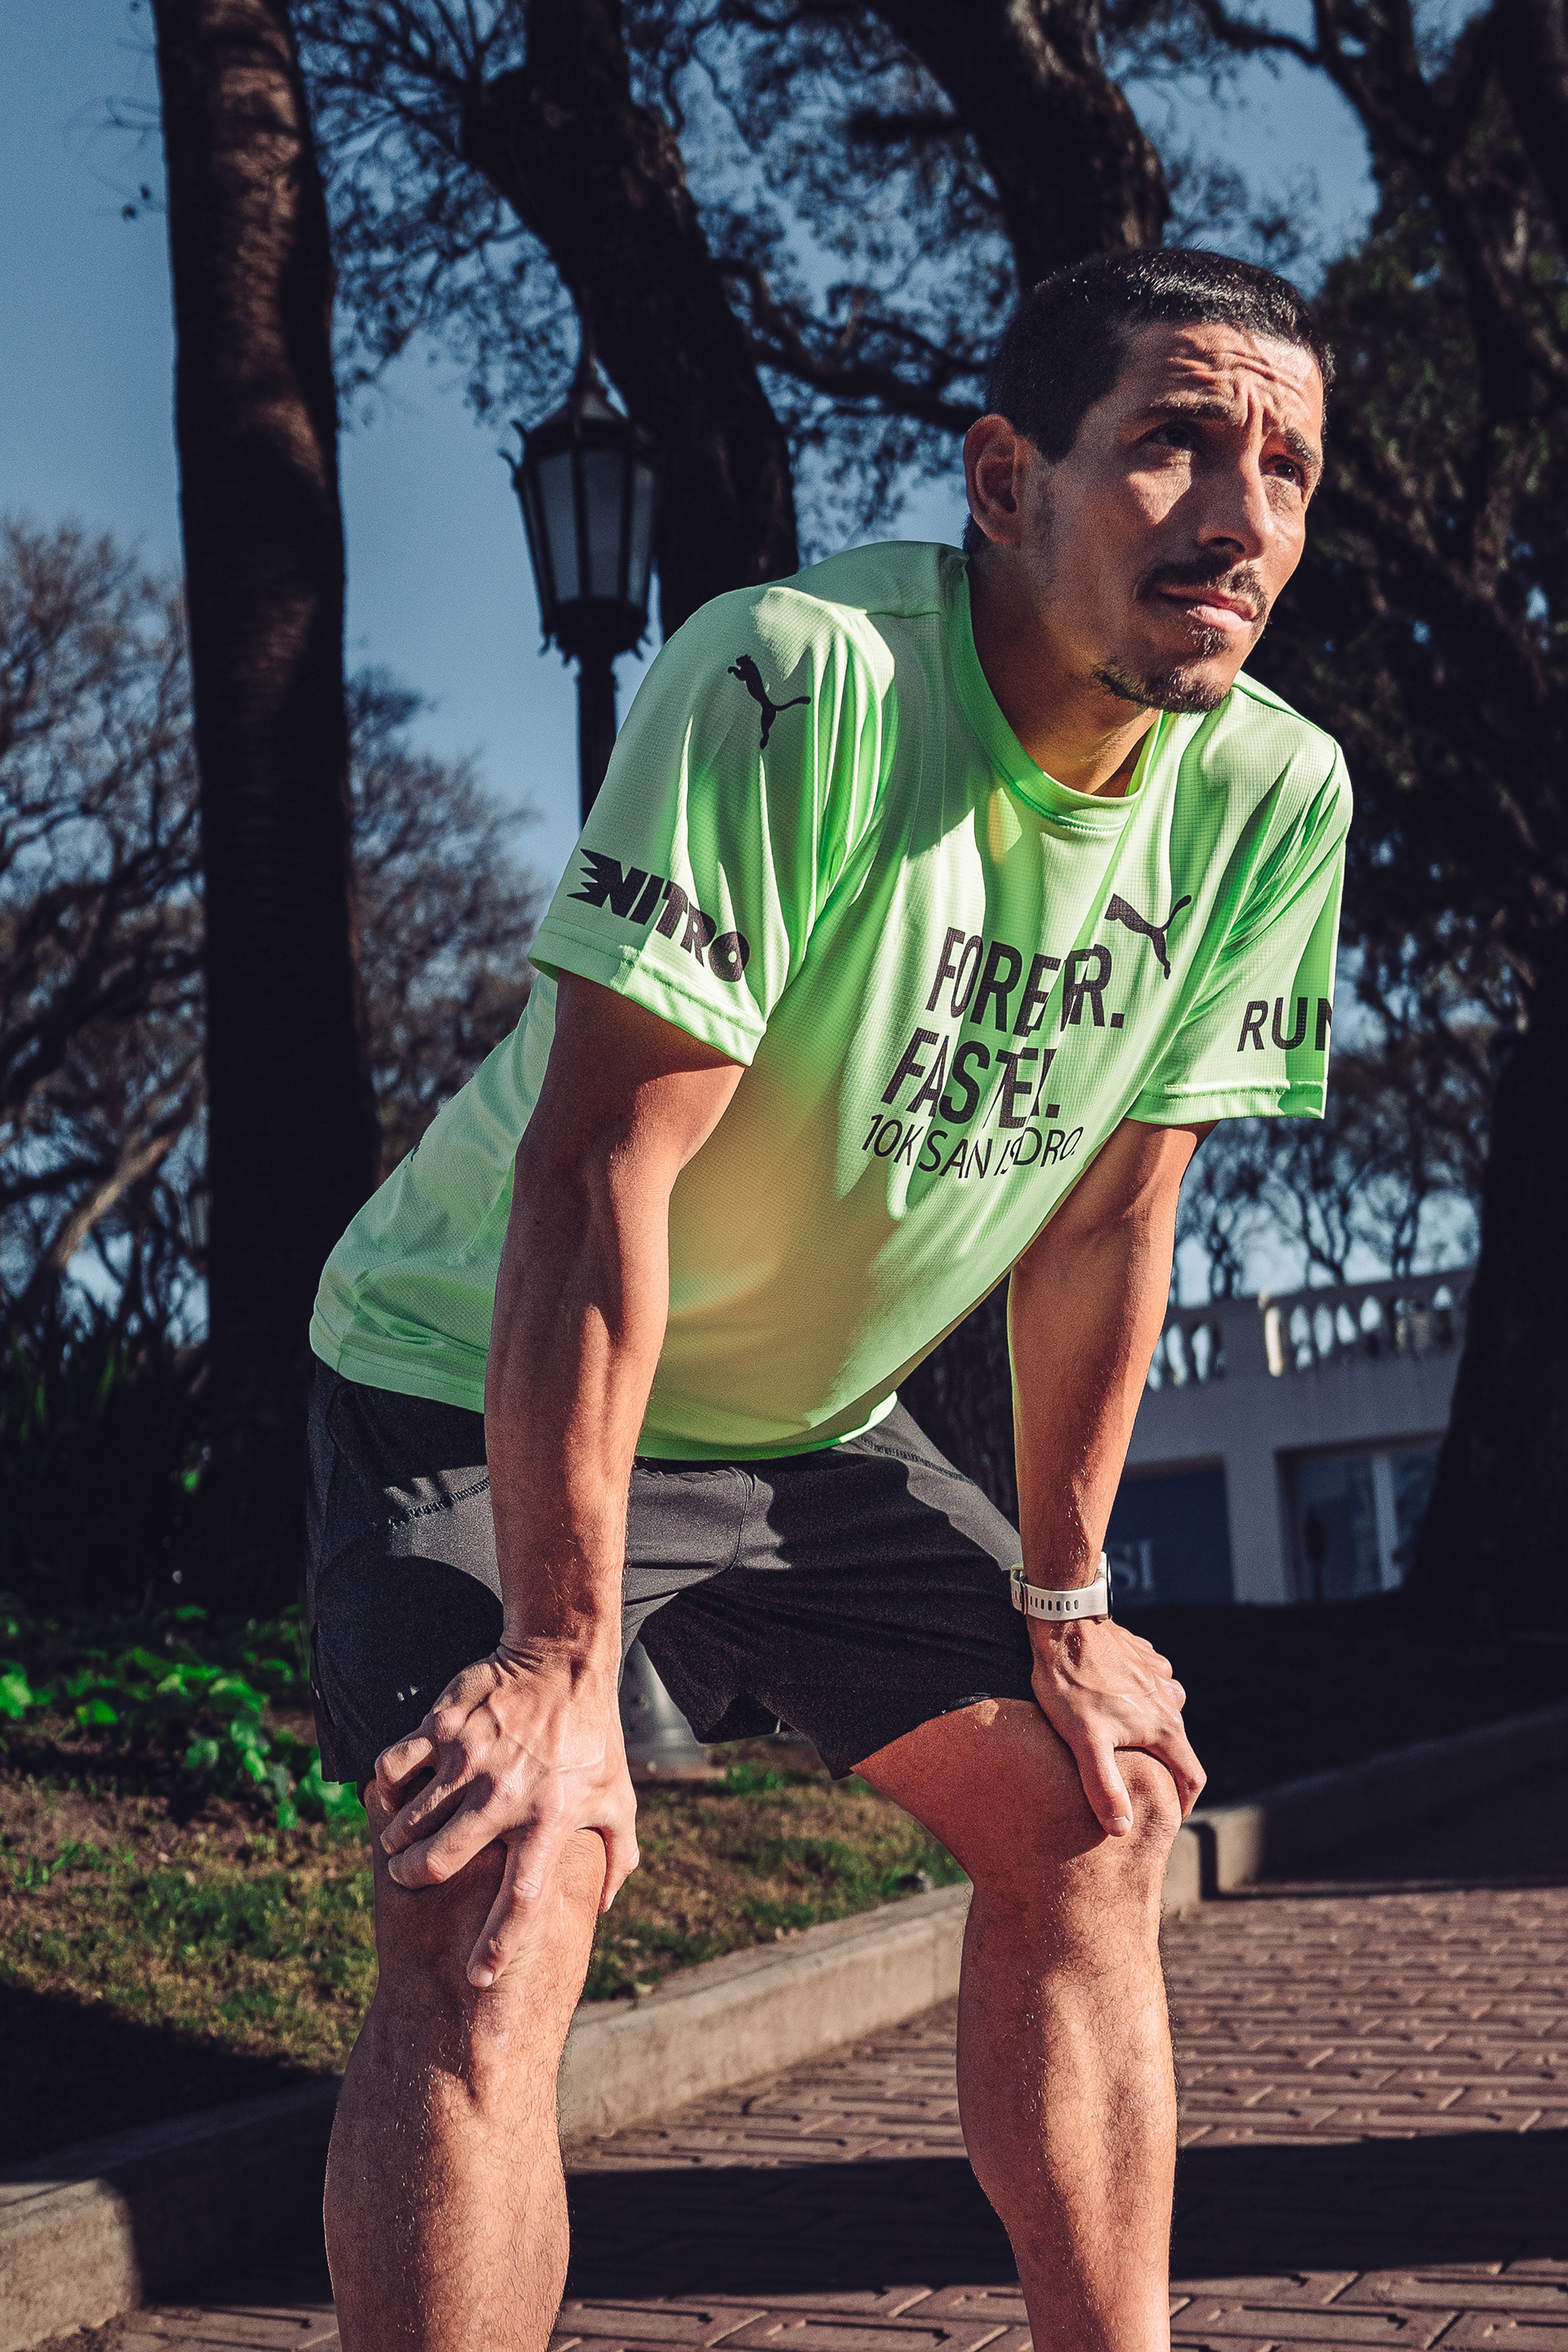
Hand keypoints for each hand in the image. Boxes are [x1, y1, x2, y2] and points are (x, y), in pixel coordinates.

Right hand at [374, 1641, 638, 1988]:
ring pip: (410, 1821)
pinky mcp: (444, 1726)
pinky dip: (385, 1786)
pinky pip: (394, 1767)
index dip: (495, 1946)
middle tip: (409, 1875)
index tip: (476, 1978)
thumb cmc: (592, 1735)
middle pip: (439, 1862)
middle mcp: (505, 1796)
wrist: (564, 1659)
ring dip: (398, 1838)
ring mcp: (470, 1759)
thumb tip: (603, 1905)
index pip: (519, 1901)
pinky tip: (394, 1790)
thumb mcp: (617, 1795)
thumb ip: (617, 1853)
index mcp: (548, 1820)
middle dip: (413, 1878)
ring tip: (402, 1836)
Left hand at [1029, 1617, 1204, 1836]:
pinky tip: (1109, 1703)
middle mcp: (1171, 1700)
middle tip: (1134, 1780)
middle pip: (1176, 1746)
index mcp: (1165, 1726)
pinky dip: (1137, 1701)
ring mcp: (1160, 1675)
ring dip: (1148, 1731)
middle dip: (1161, 1767)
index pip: (1192, 1777)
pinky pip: (1148, 1688)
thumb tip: (1122, 1828)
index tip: (1169, 1817)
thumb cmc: (1072, 1684)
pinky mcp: (1144, 1657)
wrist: (1065, 1622)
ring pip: (1163, 1714)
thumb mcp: (1084, 1742)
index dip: (1183, 1803)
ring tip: (1118, 1741)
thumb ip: (1104, 1787)